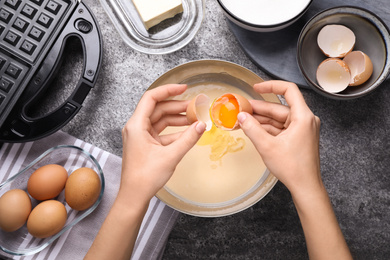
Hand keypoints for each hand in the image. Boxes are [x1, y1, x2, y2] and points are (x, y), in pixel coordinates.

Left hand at [121, 84, 205, 200]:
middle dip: (177, 106)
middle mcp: (137, 128)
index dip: (168, 90)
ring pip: (161, 120)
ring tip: (194, 118)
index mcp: (136, 125)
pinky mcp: (146, 144)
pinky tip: (188, 132)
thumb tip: (201, 125)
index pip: (151, 98)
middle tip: (195, 106)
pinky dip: (175, 131)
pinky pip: (162, 132)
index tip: (183, 88)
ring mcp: (141, 136)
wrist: (135, 196)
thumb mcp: (171, 155)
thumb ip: (188, 138)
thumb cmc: (144, 177)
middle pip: (158, 108)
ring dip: (177, 118)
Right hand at [238, 81, 351, 259]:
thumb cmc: (292, 167)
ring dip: (261, 120)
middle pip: (279, 108)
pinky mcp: (298, 138)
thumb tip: (241, 116)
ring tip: (243, 120)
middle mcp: (305, 120)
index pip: (288, 90)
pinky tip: (253, 129)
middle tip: (241, 109)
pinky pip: (280, 128)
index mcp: (303, 117)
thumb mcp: (267, 146)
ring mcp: (301, 129)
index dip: (271, 86)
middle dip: (259, 108)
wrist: (305, 187)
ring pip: (278, 119)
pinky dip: (267, 129)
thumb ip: (252, 128)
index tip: (256, 88)